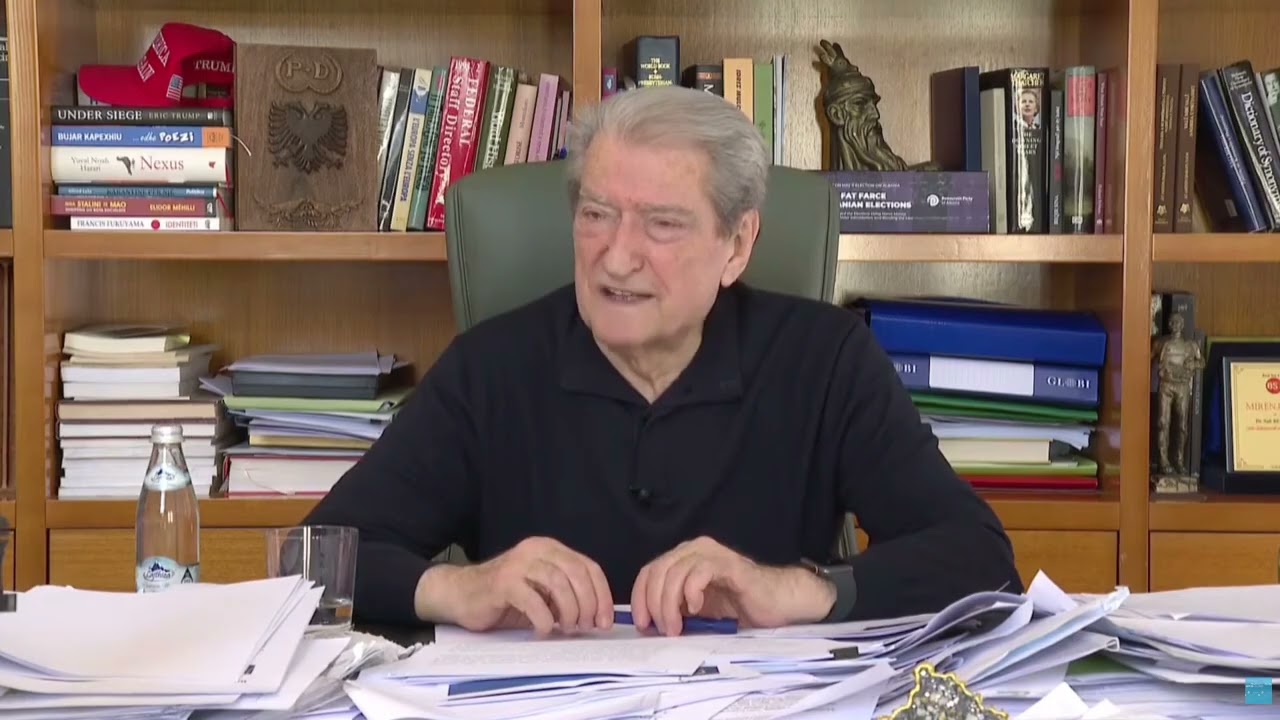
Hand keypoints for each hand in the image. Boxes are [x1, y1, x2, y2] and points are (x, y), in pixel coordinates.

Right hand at [415, 536, 613, 636]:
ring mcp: (519, 564)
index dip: (602, 595)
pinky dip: (544, 619)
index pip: (588, 567)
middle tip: (587, 626)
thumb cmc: (505, 597)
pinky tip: (543, 630)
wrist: (461, 594)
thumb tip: (597, 617)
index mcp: (550, 549)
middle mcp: (536, 550)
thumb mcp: (542, 592)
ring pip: (558, 582)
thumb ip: (566, 595)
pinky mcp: (503, 583)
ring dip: (569, 610)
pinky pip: (533, 600)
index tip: (605, 621)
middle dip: (589, 603)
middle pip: (577, 572)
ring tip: (567, 628)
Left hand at [630, 536, 836, 635]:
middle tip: (663, 630)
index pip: (649, 571)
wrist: (777, 604)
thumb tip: (649, 623)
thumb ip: (675, 609)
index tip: (642, 623)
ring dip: (669, 603)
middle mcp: (694, 550)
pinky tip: (696, 609)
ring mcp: (711, 554)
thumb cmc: (739, 608)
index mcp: (684, 558)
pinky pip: (699, 572)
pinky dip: (691, 592)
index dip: (640, 597)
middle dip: (654, 604)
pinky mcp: (729, 564)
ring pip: (675, 572)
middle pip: (658, 571)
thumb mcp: (697, 610)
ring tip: (677, 626)